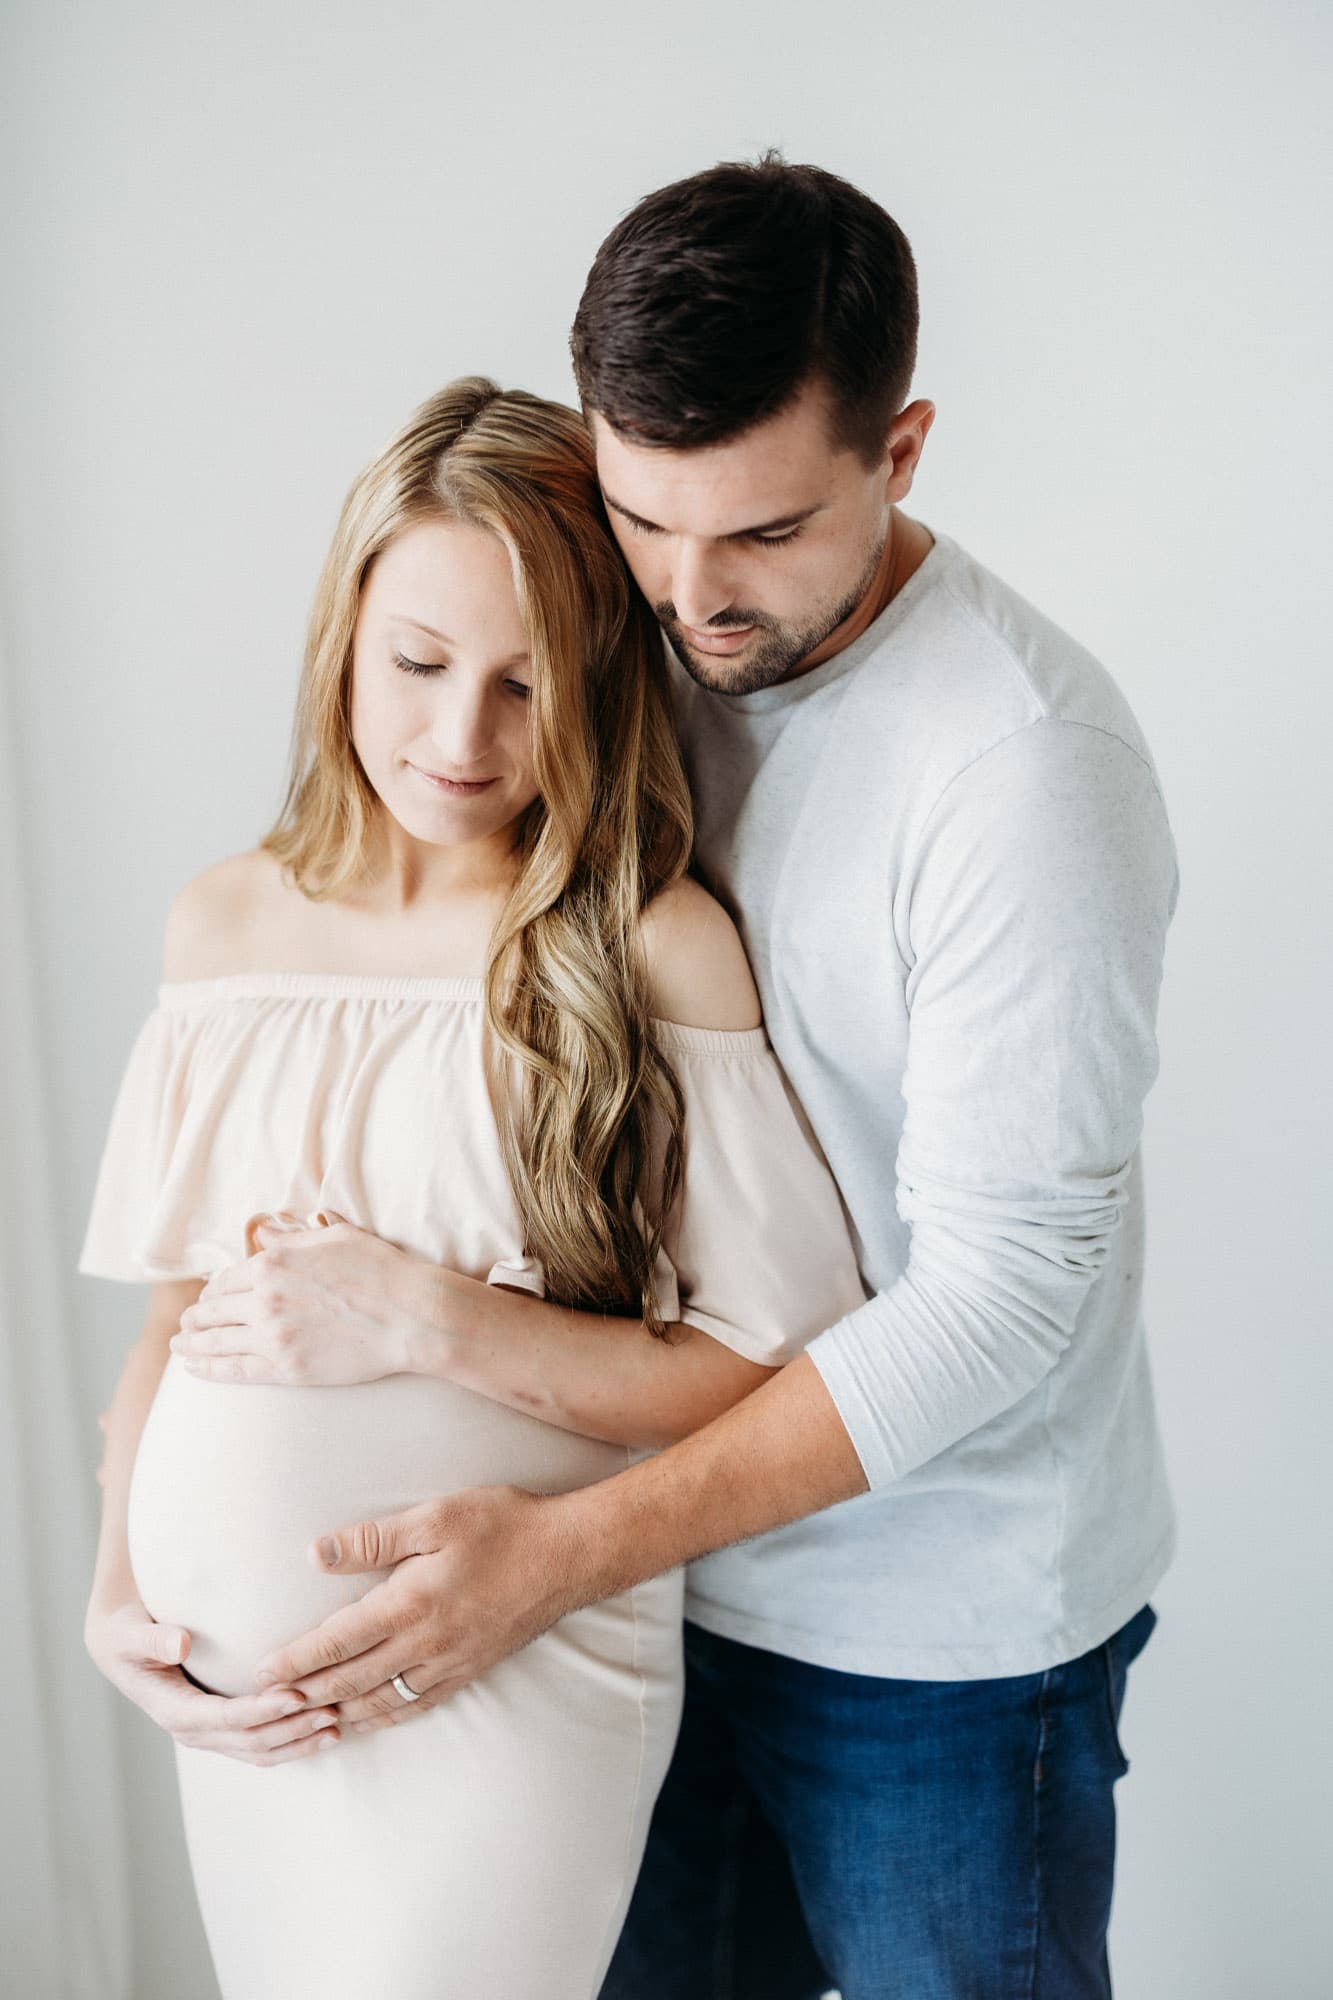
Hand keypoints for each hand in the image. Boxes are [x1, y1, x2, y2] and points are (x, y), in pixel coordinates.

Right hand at [83, 1595, 341, 1765]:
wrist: (121, 1647)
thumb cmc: (126, 1634)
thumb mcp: (129, 1634)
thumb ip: (152, 1639)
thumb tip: (180, 1644)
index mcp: (173, 1710)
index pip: (224, 1717)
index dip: (261, 1710)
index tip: (295, 1695)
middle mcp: (193, 1729)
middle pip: (249, 1740)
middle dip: (291, 1729)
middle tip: (332, 1710)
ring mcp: (210, 1734)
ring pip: (260, 1750)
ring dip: (299, 1742)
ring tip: (337, 1725)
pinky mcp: (223, 1729)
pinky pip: (261, 1745)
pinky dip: (293, 1742)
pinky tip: (326, 1729)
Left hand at [171, 1211, 422, 1386]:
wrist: (410, 1315)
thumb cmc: (380, 1270)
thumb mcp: (335, 1236)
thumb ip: (293, 1238)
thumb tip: (264, 1235)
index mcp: (273, 1264)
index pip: (224, 1279)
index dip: (212, 1289)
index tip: (209, 1296)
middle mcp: (265, 1299)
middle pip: (212, 1310)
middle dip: (195, 1317)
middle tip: (186, 1323)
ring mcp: (273, 1337)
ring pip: (215, 1341)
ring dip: (190, 1343)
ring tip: (180, 1345)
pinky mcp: (287, 1369)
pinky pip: (234, 1370)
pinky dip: (208, 1369)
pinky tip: (193, 1367)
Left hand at [251, 1486, 585, 1734]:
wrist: (568, 1557)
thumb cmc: (504, 1527)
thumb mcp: (436, 1517)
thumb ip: (374, 1539)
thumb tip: (315, 1554)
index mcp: (410, 1604)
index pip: (337, 1641)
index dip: (295, 1659)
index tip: (260, 1673)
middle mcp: (425, 1644)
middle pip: (350, 1680)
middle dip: (303, 1694)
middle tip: (264, 1706)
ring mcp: (448, 1664)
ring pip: (379, 1701)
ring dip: (336, 1713)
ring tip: (302, 1722)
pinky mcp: (468, 1671)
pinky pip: (414, 1706)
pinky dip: (380, 1718)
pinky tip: (364, 1720)